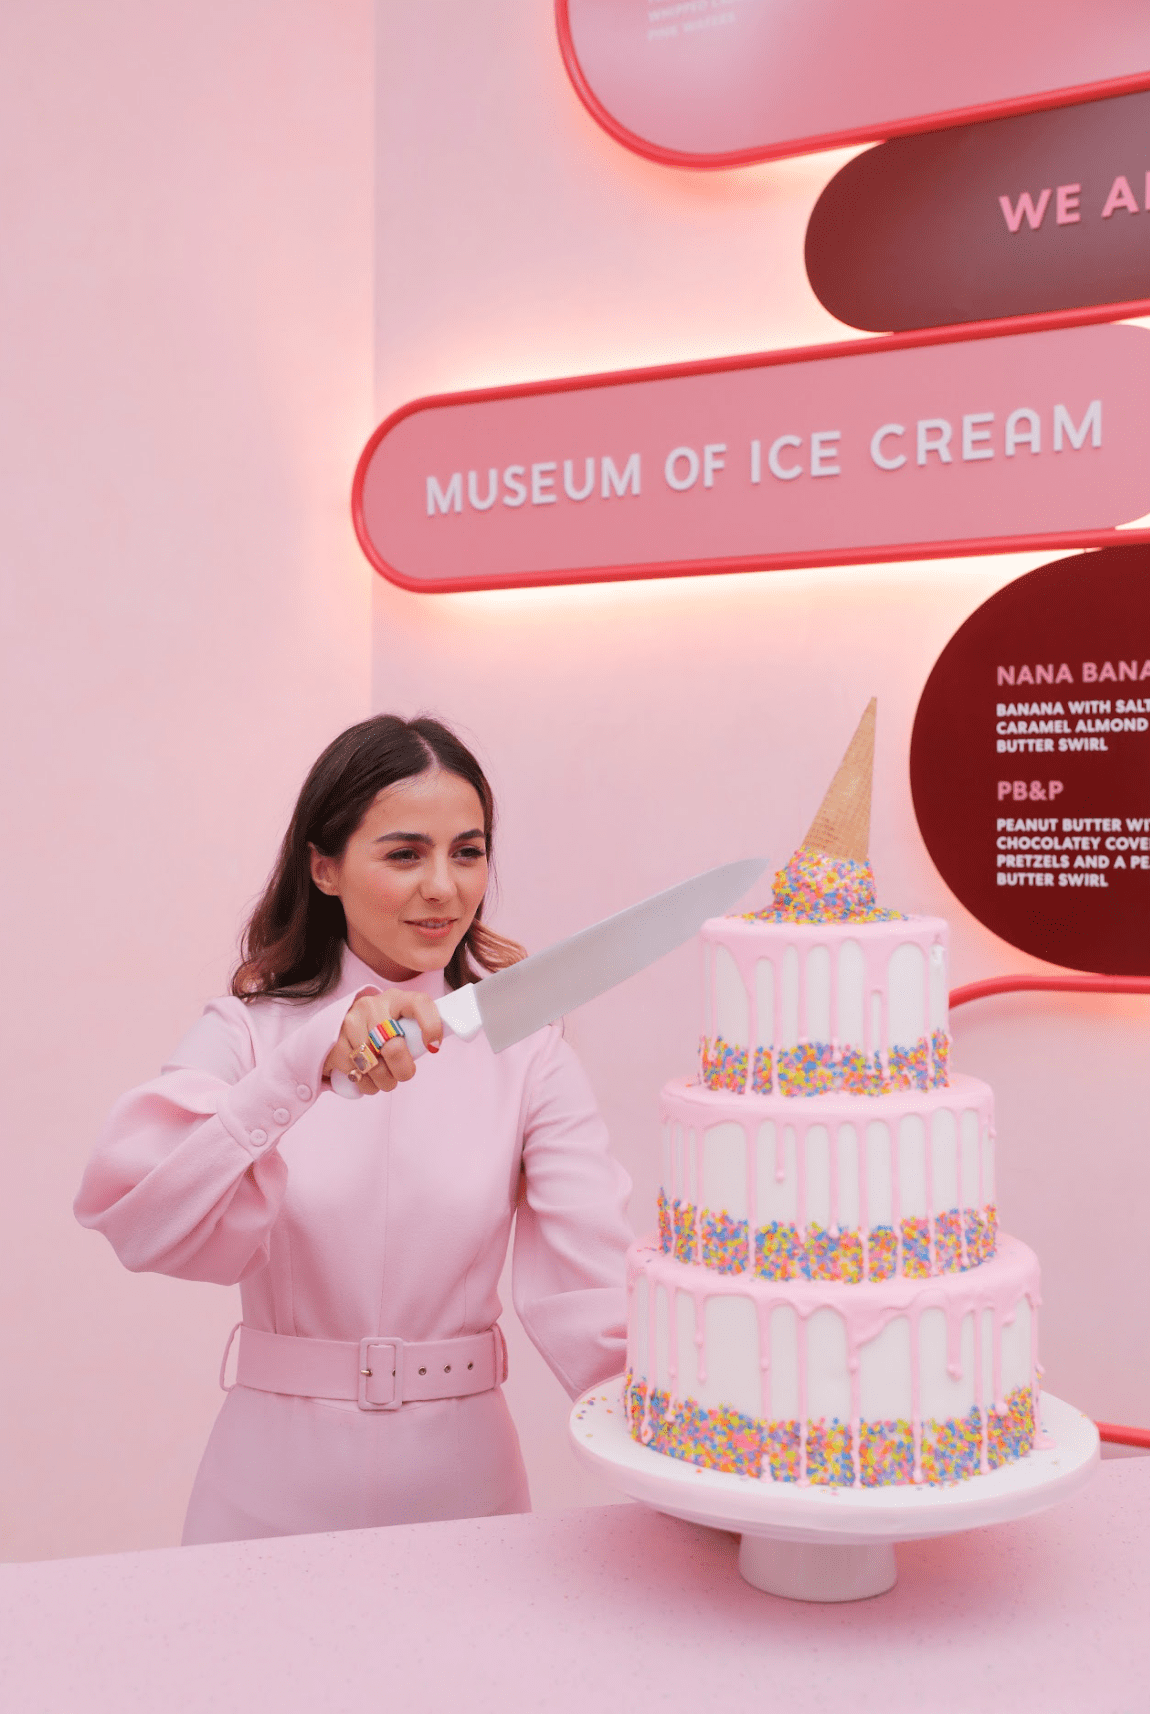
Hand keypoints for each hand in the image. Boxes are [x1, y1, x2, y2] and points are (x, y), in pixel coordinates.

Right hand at [323, 991, 443, 1094]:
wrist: (340, 1026)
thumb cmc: (382, 1028)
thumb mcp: (400, 1022)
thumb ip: (416, 1031)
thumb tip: (433, 1046)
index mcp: (396, 999)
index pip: (419, 1004)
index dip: (431, 1026)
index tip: (434, 1046)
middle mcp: (372, 1006)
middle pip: (394, 1048)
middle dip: (403, 1072)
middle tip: (403, 1076)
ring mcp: (350, 1022)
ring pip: (374, 1066)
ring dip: (383, 1082)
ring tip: (385, 1081)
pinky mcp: (334, 1040)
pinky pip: (354, 1072)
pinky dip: (364, 1084)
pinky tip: (366, 1079)